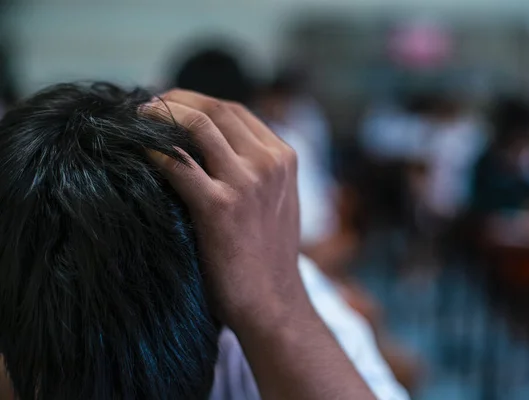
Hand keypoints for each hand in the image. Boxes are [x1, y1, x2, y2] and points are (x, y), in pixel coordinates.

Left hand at [141, 90, 304, 329]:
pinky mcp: (221, 206)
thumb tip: (214, 146)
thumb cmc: (268, 256)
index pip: (235, 111)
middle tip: (146, 107)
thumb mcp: (278, 201)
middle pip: (216, 109)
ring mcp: (248, 182)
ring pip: (198, 125)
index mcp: (285, 158)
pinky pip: (178, 163)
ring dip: (161, 115)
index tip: (170, 104)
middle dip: (176, 100)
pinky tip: (137, 149)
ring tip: (136, 120)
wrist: (272, 303)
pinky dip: (153, 150)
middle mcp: (270, 163)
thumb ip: (259, 169)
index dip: (197, 101)